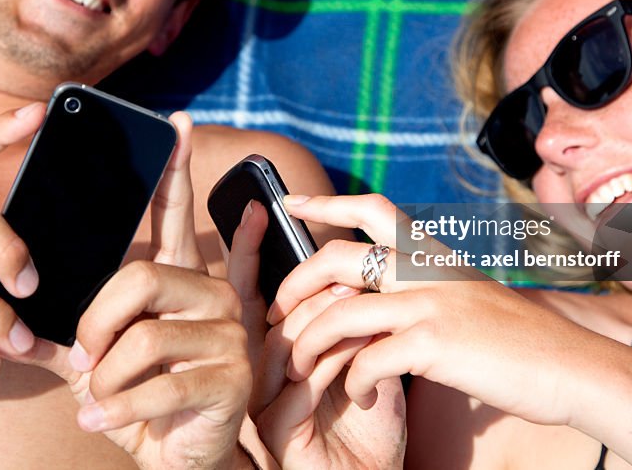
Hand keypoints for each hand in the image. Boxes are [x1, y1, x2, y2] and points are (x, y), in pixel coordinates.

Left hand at [19, 113, 252, 468]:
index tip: (174, 123)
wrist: (177, 460)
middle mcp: (213, 297)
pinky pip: (155, 383)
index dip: (174, 171)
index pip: (175, 215)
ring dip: (104, 377)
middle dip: (95, 325)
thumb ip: (64, 332)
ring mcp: (228, 335)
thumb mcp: (94, 362)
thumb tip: (10, 317)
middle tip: (86, 358)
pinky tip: (102, 420)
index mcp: (182, 282)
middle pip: (139, 279)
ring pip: (141, 336)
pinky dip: (115, 409)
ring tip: (101, 396)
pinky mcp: (231, 378)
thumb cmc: (138, 401)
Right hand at [228, 200, 405, 468]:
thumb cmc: (375, 420)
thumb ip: (356, 311)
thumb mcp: (367, 354)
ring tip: (362, 301)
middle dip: (300, 280)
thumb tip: (354, 254)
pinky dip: (332, 360)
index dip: (255, 246)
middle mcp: (263, 369)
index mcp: (278, 346)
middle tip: (340, 264)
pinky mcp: (275, 428)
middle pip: (263, 308)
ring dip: (326, 318)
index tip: (272, 203)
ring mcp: (265, 398)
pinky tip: (363, 350)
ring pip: (284, 340)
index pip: (259, 288)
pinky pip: (298, 382)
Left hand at [271, 194, 587, 427]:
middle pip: (337, 256)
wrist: (570, 366)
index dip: (325, 202)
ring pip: (340, 312)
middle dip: (294, 281)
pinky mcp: (435, 344)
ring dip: (309, 343)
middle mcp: (426, 269)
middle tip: (276, 308)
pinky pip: (367, 360)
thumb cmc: (518, 339)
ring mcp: (430, 303)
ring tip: (299, 366)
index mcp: (433, 254)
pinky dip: (352, 381)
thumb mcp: (469, 294)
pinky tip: (357, 394)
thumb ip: (426, 284)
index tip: (288, 201)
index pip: (372, 208)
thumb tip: (383, 288)